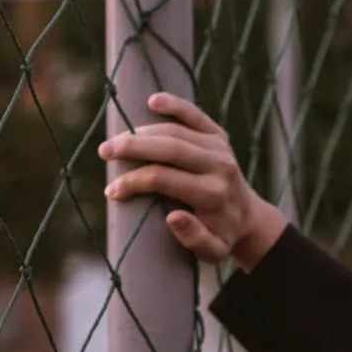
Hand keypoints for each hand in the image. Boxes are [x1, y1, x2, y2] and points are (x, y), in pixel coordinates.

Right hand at [98, 91, 286, 270]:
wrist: (248, 217)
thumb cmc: (221, 235)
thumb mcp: (213, 250)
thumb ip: (194, 238)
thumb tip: (173, 216)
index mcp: (213, 193)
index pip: (164, 179)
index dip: (134, 182)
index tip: (112, 192)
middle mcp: (219, 166)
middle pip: (169, 148)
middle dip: (132, 148)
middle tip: (104, 152)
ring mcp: (220, 147)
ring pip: (175, 130)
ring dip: (141, 131)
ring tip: (114, 140)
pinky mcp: (219, 135)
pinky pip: (195, 115)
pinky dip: (175, 105)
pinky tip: (152, 101)